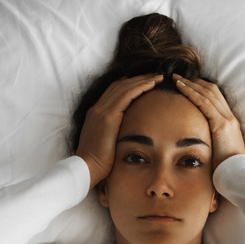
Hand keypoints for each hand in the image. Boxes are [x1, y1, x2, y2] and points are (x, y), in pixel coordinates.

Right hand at [76, 74, 163, 188]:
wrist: (86, 168)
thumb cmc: (97, 162)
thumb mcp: (106, 143)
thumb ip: (114, 134)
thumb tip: (127, 135)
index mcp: (96, 114)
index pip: (114, 92)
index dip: (130, 84)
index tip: (144, 82)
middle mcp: (97, 109)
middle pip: (119, 85)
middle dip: (138, 78)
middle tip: (154, 75)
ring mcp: (102, 111)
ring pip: (124, 87)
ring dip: (142, 80)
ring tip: (157, 77)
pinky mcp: (108, 116)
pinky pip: (126, 95)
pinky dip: (140, 87)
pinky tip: (151, 85)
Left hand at [173, 74, 244, 169]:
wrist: (237, 175)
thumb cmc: (226, 169)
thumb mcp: (218, 152)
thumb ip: (211, 143)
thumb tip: (198, 145)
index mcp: (230, 123)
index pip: (216, 98)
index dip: (201, 89)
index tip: (188, 85)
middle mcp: (230, 117)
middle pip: (212, 91)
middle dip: (195, 82)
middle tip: (179, 77)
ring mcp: (227, 120)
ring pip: (207, 93)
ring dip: (190, 84)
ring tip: (176, 79)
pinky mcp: (221, 124)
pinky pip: (204, 102)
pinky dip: (191, 92)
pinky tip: (180, 88)